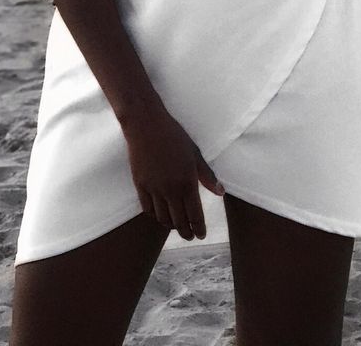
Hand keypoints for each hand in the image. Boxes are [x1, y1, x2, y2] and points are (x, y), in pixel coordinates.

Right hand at [123, 107, 224, 240]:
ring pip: (163, 219)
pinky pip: (148, 209)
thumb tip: (220, 193)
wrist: (146, 125)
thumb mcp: (195, 154)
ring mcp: (154, 189)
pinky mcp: (140, 185)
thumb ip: (207, 176)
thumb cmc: (174, 136)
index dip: (199, 228)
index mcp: (187, 182)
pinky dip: (155, 216)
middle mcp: (171, 190)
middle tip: (189, 235)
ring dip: (171, 225)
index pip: (195, 215)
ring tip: (176, 225)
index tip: (201, 235)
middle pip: (179, 222)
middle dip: (186, 232)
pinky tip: (160, 214)